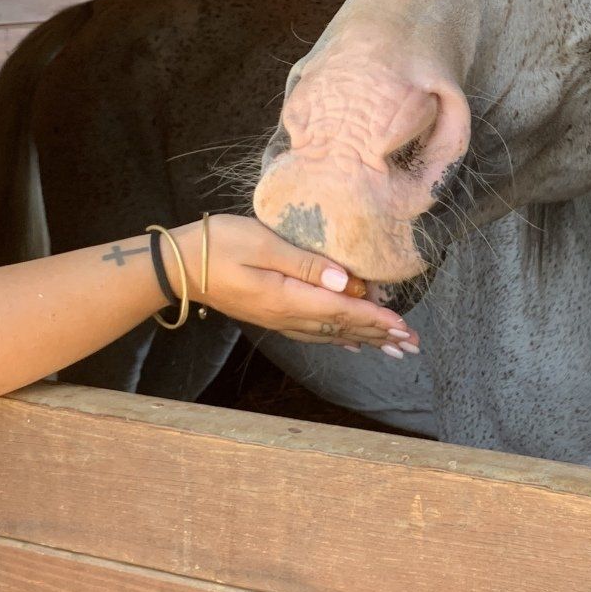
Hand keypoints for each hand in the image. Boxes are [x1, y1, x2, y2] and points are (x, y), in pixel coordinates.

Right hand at [190, 216, 419, 356]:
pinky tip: (352, 344)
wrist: (178, 265)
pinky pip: (315, 334)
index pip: (342, 310)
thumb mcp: (262, 243)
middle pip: (343, 328)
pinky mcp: (272, 316)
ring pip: (332, 334)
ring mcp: (278, 319)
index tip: (405, 325)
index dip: (376, 318)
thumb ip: (304, 263)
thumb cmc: (218, 244)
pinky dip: (340, 338)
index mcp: (288, 298)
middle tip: (412, 343)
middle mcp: (287, 316)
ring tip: (393, 348)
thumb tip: (343, 281)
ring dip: (365, 339)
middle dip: (380, 334)